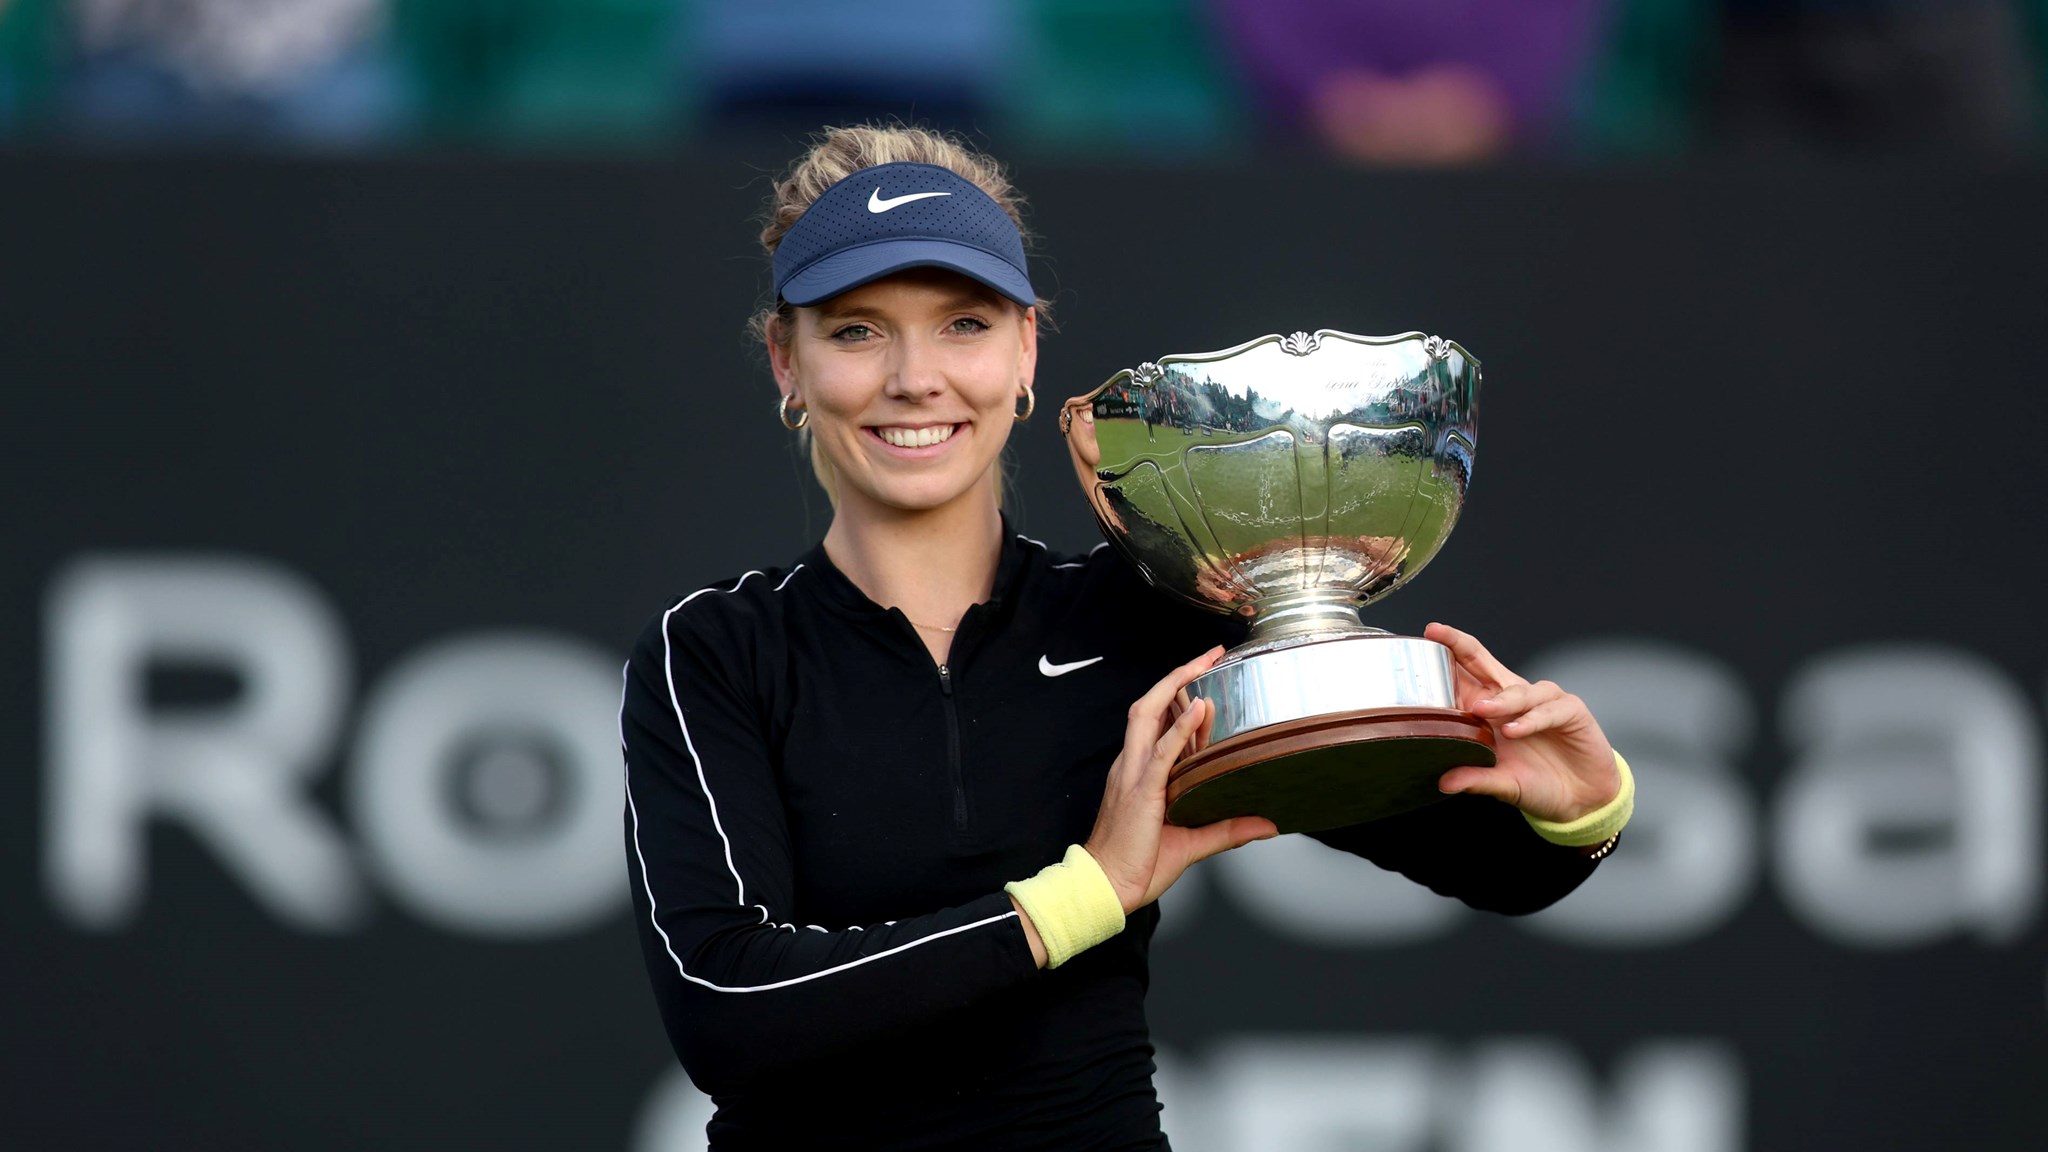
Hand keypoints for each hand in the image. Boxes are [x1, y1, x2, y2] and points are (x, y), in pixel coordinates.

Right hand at [1083, 646, 1277, 913]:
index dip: (1177, 696)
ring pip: (1148, 715)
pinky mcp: (1141, 791)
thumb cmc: (1135, 865)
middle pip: (1148, 705)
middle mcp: (1132, 766)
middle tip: (1207, 655)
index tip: (1203, 678)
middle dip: (1176, 676)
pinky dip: (1180, 727)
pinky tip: (1199, 708)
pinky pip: (1161, 752)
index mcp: (1138, 773)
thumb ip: (1229, 829)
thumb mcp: (1192, 844)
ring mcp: (1134, 775)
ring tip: (1202, 664)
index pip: (1157, 723)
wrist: (1105, 888)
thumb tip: (1267, 823)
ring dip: (1175, 685)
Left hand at [1424, 622, 1619, 823]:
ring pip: (1518, 689)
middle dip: (1462, 646)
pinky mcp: (1571, 711)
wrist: (1582, 799)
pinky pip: (1548, 710)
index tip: (1426, 638)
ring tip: (1482, 711)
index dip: (1448, 655)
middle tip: (1439, 636)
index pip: (1466, 675)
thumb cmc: (1539, 782)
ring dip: (1500, 699)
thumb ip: (1475, 779)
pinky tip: (1515, 730)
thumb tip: (1444, 782)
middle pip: (1485, 663)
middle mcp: (1515, 699)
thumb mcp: (1502, 783)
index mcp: (1492, 708)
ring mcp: (1543, 702)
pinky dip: (1531, 720)